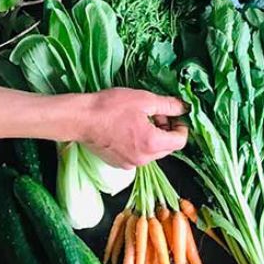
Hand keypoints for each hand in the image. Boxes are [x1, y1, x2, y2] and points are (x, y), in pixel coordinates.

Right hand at [68, 87, 186, 166]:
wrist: (80, 119)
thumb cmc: (109, 108)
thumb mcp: (144, 100)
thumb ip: (168, 105)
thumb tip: (184, 108)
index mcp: (153, 144)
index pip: (180, 141)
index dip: (181, 126)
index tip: (175, 116)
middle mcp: (144, 159)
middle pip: (167, 147)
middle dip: (165, 131)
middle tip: (154, 114)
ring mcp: (130, 163)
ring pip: (152, 152)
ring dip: (152, 137)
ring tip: (137, 120)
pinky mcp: (118, 163)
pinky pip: (137, 155)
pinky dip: (137, 144)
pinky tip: (125, 129)